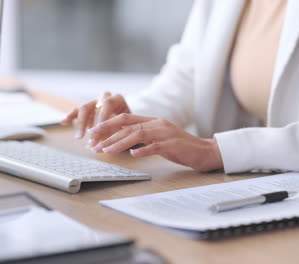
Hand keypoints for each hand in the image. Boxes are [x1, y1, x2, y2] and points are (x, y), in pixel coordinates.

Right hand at [60, 92, 130, 146]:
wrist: (127, 121)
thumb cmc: (128, 125)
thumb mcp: (127, 127)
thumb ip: (118, 132)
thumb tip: (108, 143)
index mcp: (117, 99)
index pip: (107, 105)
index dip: (102, 120)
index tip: (100, 135)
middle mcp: (104, 97)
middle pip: (94, 107)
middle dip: (92, 126)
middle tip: (91, 142)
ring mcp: (94, 101)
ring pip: (84, 108)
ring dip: (81, 124)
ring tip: (79, 138)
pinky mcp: (85, 108)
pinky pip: (76, 111)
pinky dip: (69, 116)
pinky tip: (63, 122)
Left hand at [88, 114, 223, 171]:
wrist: (205, 151)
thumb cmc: (180, 147)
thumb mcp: (159, 138)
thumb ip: (143, 136)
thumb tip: (121, 141)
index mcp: (153, 121)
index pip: (126, 118)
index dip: (108, 124)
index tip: (93, 131)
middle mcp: (158, 124)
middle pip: (128, 126)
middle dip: (108, 134)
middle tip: (93, 142)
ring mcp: (166, 134)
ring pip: (138, 135)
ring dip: (120, 143)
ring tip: (106, 151)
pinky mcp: (173, 145)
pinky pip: (156, 147)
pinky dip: (143, 150)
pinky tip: (133, 155)